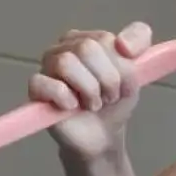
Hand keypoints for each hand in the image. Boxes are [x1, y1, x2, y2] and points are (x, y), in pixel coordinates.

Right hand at [28, 22, 150, 158]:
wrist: (101, 137)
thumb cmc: (113, 103)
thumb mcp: (136, 71)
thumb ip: (138, 41)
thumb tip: (123, 43)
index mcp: (87, 39)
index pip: (105, 39)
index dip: (119, 68)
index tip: (123, 85)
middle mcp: (64, 48)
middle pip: (86, 48)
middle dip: (105, 79)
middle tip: (107, 97)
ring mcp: (47, 67)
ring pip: (66, 63)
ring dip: (88, 90)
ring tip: (92, 104)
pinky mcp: (36, 89)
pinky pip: (48, 84)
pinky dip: (66, 99)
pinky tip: (71, 108)